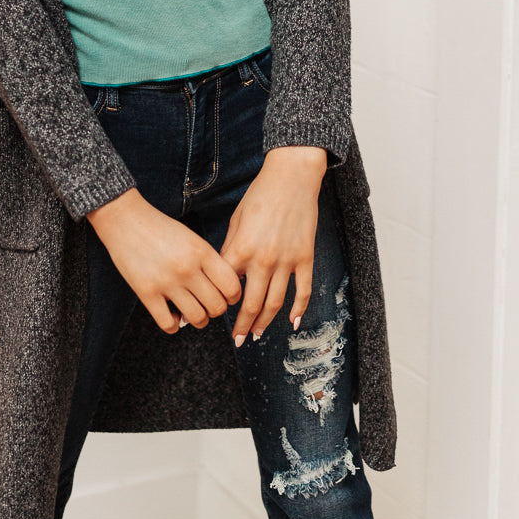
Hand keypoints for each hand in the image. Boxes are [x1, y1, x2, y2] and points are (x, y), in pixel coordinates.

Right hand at [86, 188, 242, 332]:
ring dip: (198, 320)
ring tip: (193, 312)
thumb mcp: (191, 238)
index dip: (233, 296)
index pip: (232, 286)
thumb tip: (222, 289)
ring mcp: (166, 282)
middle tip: (208, 305)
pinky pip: (168, 324)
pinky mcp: (146, 292)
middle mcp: (187, 268)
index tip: (227, 296)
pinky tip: (172, 316)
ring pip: (197, 318)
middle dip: (216, 310)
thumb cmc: (160, 228)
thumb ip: (208, 261)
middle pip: (217, 307)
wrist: (125, 220)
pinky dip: (174, 325)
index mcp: (201, 251)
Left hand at [220, 146, 326, 344]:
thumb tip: (224, 274)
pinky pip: (303, 290)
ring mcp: (286, 261)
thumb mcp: (236, 220)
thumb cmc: (259, 195)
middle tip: (237, 340)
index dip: (219, 303)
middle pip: (251, 304)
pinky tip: (293, 322)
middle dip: (243, 326)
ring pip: (276, 303)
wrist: (291, 178)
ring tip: (258, 335)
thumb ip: (231, 249)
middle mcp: (263, 260)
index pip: (226, 287)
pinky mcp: (305, 258)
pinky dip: (299, 309)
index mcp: (241, 249)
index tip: (213, 314)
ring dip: (266, 322)